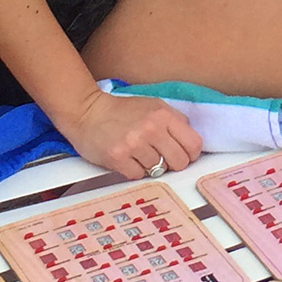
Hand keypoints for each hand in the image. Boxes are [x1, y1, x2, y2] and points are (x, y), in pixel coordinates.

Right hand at [62, 89, 202, 179]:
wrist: (87, 111)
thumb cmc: (120, 111)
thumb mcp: (153, 105)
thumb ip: (174, 121)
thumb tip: (191, 142)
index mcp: (163, 114)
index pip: (194, 144)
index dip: (190, 153)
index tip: (183, 154)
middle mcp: (150, 128)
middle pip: (180, 162)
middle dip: (173, 164)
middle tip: (162, 158)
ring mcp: (134, 144)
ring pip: (159, 170)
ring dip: (151, 166)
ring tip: (139, 154)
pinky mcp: (118, 158)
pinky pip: (139, 176)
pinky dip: (135, 171)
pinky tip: (128, 159)